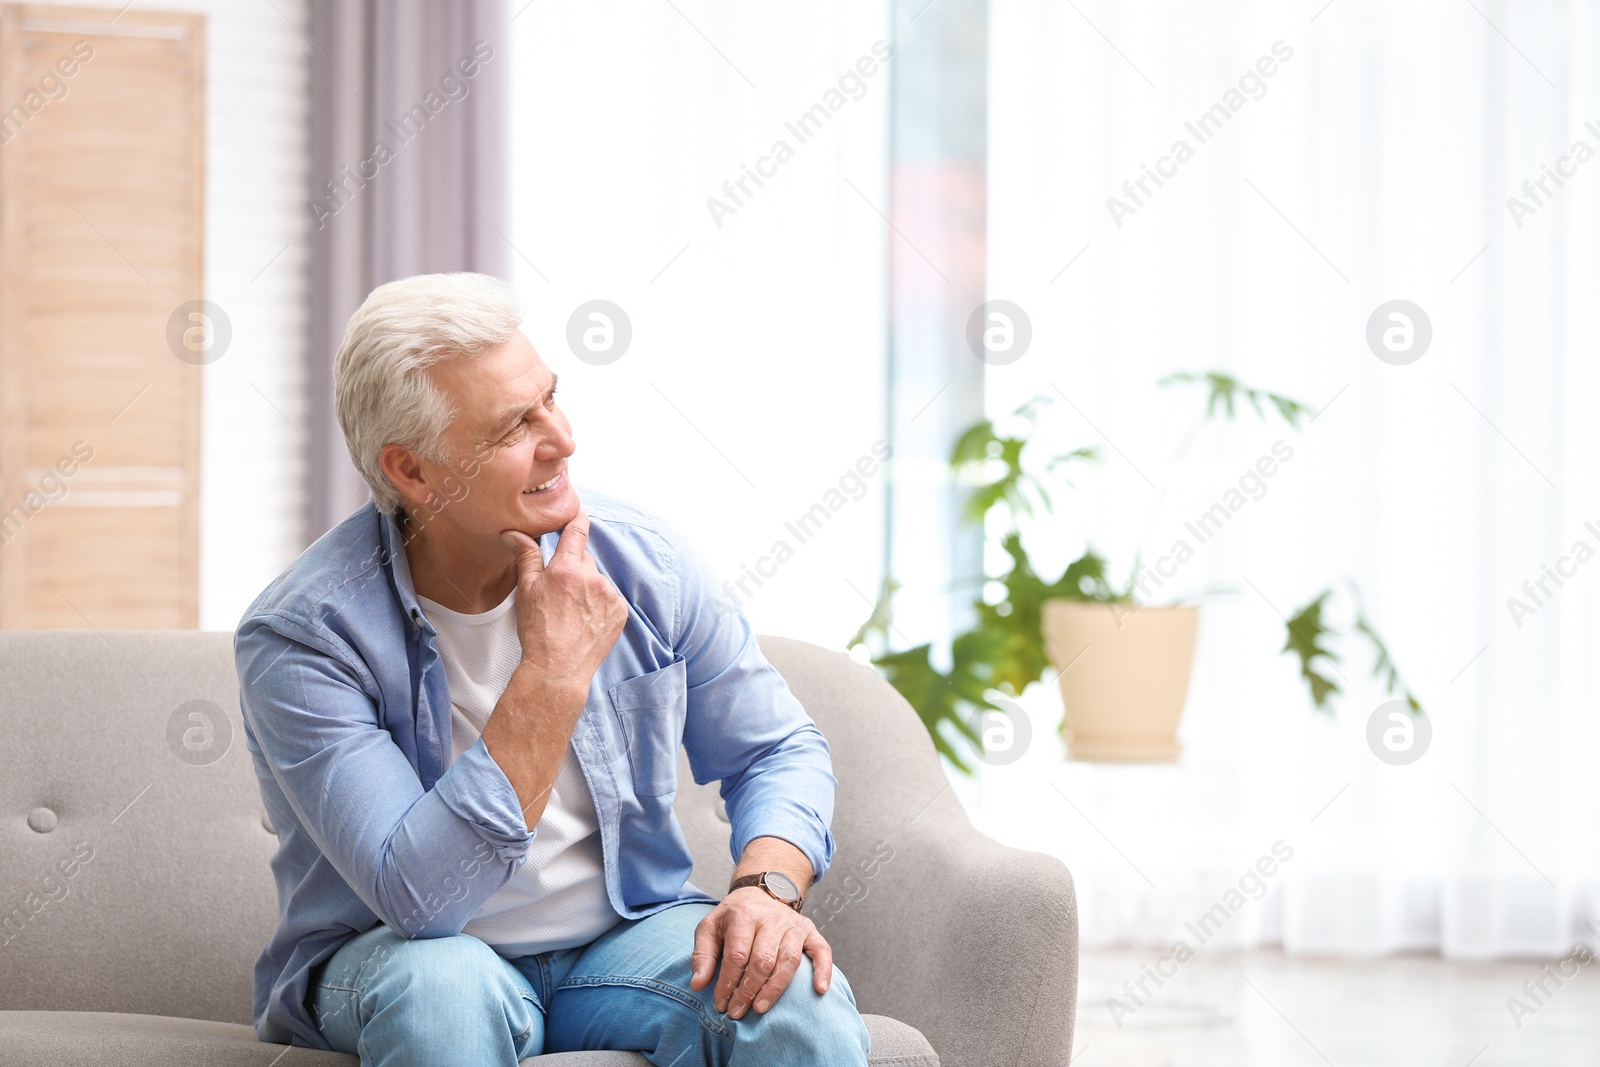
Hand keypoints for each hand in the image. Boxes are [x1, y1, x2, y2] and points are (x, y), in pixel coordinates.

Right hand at [500, 507, 627, 689]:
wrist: (558, 668)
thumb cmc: (537, 631)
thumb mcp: (526, 591)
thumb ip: (526, 557)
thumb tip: (514, 533)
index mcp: (566, 569)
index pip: (577, 531)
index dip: (578, 519)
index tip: (579, 513)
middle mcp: (591, 578)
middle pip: (585, 559)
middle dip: (574, 569)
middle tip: (560, 593)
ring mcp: (609, 595)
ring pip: (597, 580)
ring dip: (588, 588)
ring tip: (572, 613)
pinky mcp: (620, 611)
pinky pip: (610, 598)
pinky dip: (600, 605)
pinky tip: (586, 621)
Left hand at [689, 888, 832, 1019]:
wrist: (760, 893)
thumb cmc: (732, 918)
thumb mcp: (709, 929)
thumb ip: (702, 956)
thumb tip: (698, 984)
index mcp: (743, 915)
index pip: (737, 954)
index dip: (728, 983)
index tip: (720, 1004)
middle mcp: (771, 918)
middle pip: (763, 960)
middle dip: (749, 991)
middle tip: (738, 1012)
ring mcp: (794, 924)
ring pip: (789, 960)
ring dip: (775, 988)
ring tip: (761, 1008)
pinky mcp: (810, 931)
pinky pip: (822, 950)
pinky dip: (823, 970)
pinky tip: (819, 990)